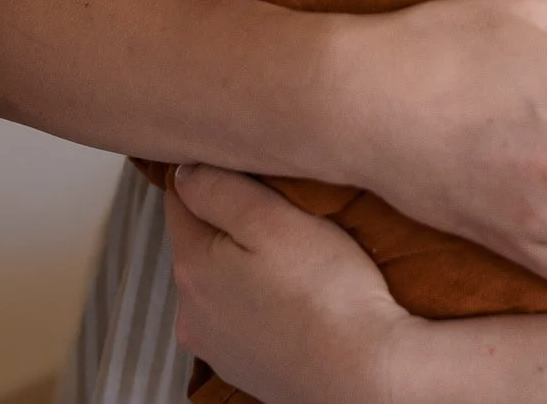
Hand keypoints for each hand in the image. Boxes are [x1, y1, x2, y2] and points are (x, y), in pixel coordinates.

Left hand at [166, 165, 417, 403]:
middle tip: (283, 214)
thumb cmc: (328, 295)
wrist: (367, 377)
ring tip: (297, 260)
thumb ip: (219, 187)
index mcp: (191, 266)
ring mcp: (218, 347)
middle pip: (201, 241)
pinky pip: (245, 319)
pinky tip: (299, 300)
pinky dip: (264, 305)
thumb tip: (184, 170)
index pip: (179, 196)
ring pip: (223, 282)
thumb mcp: (272, 218)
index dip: (212, 172)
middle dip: (233, 223)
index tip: (248, 168)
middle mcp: (191, 312)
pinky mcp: (246, 369)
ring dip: (248, 267)